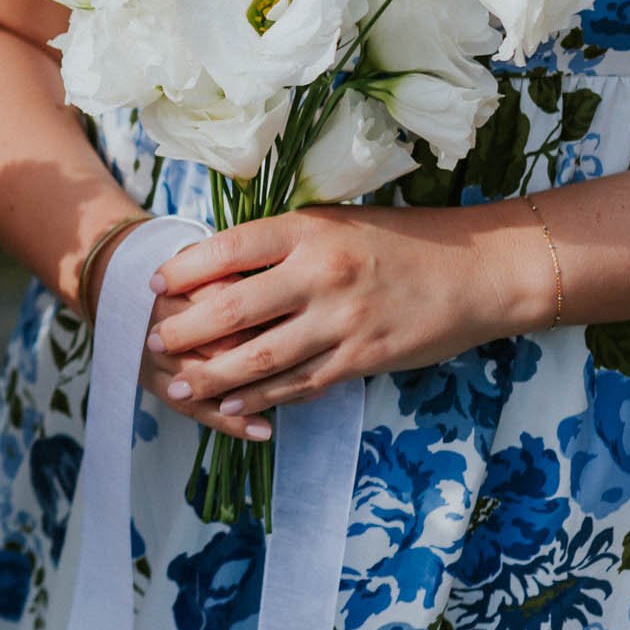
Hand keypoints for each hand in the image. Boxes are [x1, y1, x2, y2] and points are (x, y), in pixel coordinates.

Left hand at [145, 204, 548, 422]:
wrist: (478, 272)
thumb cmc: (402, 241)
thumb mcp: (337, 223)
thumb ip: (284, 244)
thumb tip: (217, 266)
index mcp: (310, 230)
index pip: (229, 248)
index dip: (183, 268)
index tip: (153, 282)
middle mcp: (322, 274)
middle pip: (232, 308)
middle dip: (183, 330)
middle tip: (151, 343)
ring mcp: (342, 320)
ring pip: (260, 357)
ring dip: (212, 376)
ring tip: (178, 388)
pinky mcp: (362, 357)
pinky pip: (300, 383)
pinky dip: (262, 397)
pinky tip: (232, 405)